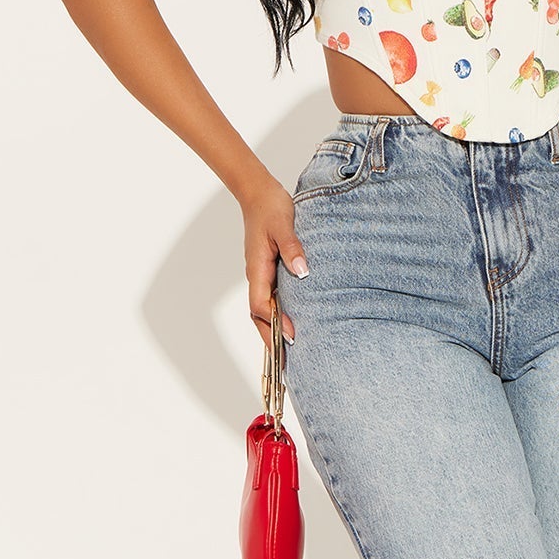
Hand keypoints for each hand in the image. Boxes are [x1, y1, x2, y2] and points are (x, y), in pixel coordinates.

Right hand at [241, 176, 308, 345]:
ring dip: (272, 331)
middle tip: (285, 364)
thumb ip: (293, 248)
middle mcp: (257, 276)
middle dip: (270, 339)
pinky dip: (276, 316)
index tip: (291, 335)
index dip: (275, 322)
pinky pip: (270, 300)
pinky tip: (289, 324)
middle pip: (258, 315)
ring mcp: (261, 275)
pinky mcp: (267, 272)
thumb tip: (302, 271)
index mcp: (258, 268)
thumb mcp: (284, 224)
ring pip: (263, 310)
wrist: (259, 194)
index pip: (261, 304)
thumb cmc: (271, 208)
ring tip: (288, 354)